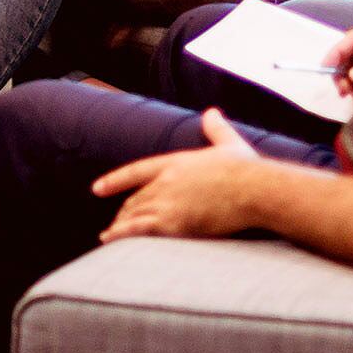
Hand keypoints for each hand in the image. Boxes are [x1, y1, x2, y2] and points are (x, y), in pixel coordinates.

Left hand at [94, 109, 262, 242]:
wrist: (254, 188)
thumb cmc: (246, 169)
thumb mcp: (228, 143)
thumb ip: (216, 128)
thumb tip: (212, 111)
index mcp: (175, 163)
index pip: (136, 171)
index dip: (115, 180)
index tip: (98, 188)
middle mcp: (165, 181)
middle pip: (135, 198)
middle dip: (124, 211)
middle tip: (115, 222)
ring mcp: (167, 202)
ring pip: (133, 214)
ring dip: (120, 226)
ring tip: (110, 236)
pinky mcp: (172, 222)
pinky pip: (138, 229)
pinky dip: (120, 235)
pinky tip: (109, 240)